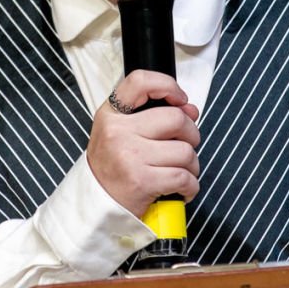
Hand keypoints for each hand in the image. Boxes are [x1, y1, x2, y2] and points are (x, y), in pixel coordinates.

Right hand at [86, 69, 200, 220]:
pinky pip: (184, 177)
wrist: (96, 205)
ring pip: (185, 151)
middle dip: (191, 134)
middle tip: (183, 146)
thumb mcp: (120, 133)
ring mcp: (130, 156)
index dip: (167, 85)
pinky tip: (180, 188)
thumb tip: (190, 110)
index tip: (180, 99)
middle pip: (176, 118)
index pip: (139, 82)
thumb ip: (152, 117)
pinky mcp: (142, 181)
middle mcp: (118, 132)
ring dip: (192, 165)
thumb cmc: (113, 169)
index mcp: (111, 115)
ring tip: (179, 171)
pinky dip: (190, 186)